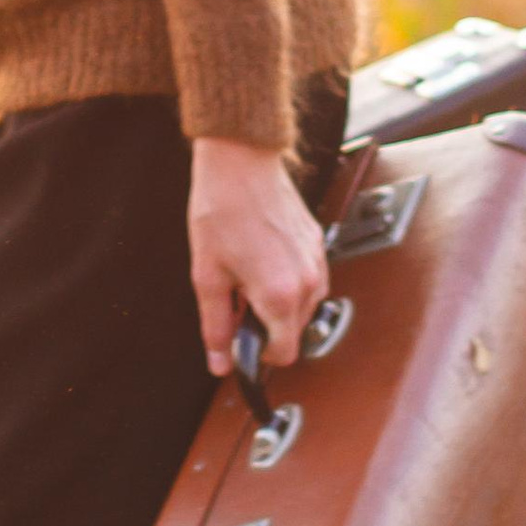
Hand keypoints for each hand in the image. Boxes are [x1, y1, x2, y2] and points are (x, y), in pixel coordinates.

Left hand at [189, 136, 327, 375]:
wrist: (241, 162)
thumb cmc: (221, 211)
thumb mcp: (207, 276)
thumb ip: (216, 327)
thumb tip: (220, 363)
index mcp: (279, 295)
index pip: (283, 355)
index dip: (258, 355)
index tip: (240, 342)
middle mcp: (307, 282)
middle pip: (294, 333)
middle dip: (265, 327)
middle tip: (236, 301)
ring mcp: (317, 261)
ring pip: (304, 308)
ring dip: (278, 306)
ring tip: (248, 277)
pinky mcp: (318, 244)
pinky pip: (309, 281)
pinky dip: (288, 283)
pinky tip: (263, 261)